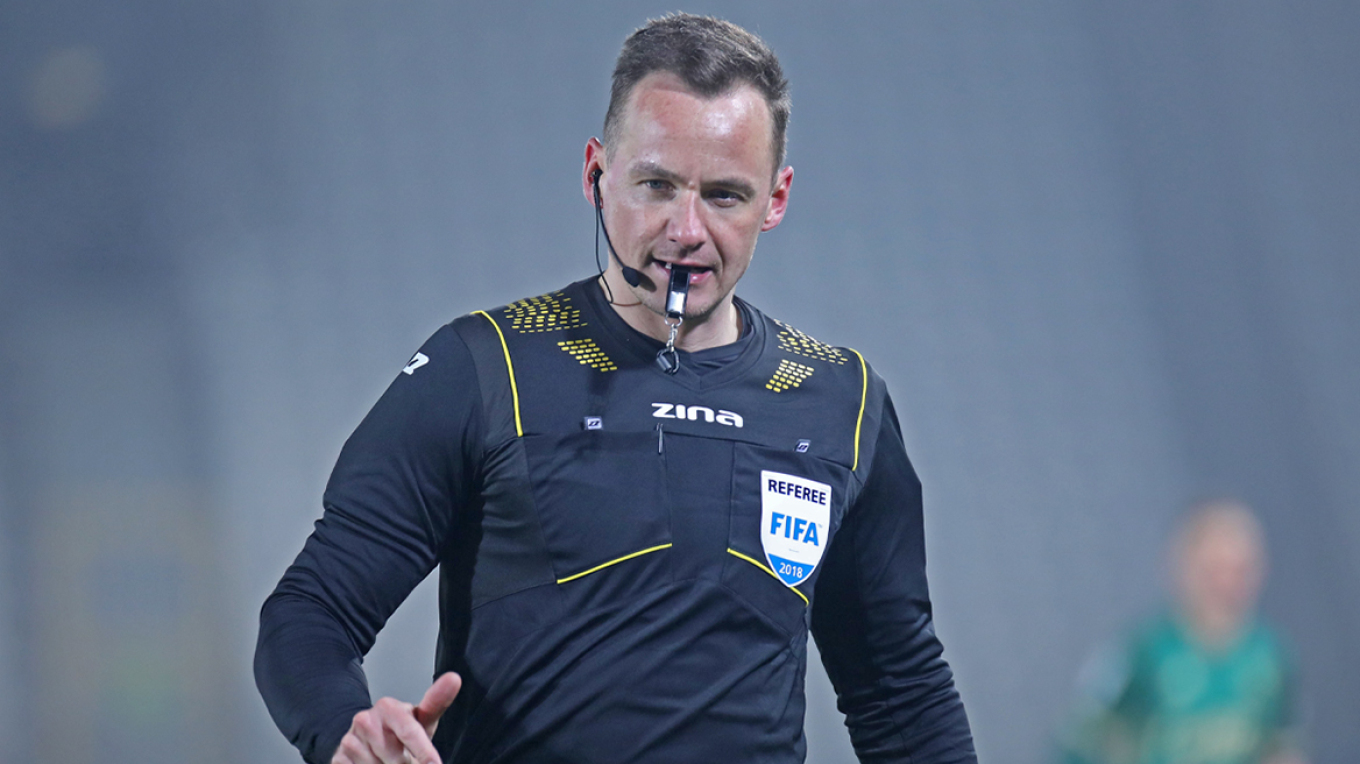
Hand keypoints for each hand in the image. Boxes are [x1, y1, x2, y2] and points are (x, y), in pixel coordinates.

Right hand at [332, 672, 461, 763]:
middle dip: (405, 763)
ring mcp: (349, 740)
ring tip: (388, 760)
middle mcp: (365, 720)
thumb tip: (454, 678)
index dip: (424, 753)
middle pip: (395, 758)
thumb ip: (437, 702)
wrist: (367, 741)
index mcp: (387, 707)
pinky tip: (373, 762)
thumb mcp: (422, 719)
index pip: (409, 732)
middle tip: (406, 760)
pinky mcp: (338, 758)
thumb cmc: (400, 731)